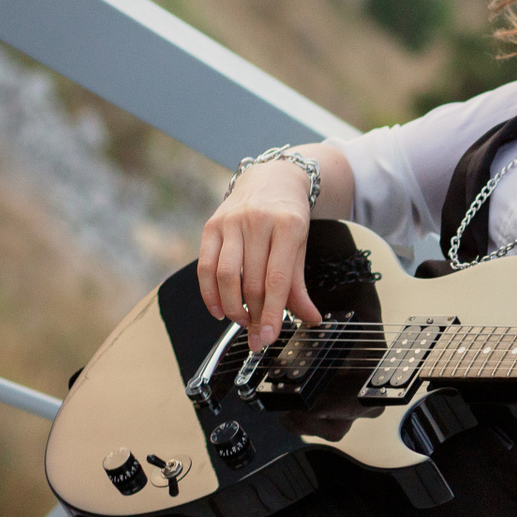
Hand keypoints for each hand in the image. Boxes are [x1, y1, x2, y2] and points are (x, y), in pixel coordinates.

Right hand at [198, 158, 321, 349]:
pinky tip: (218, 310)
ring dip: (232, 306)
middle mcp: (257, 221)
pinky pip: (204, 265)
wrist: (270, 179)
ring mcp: (231, 221)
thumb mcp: (300, 247)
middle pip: (250, 280)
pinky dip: (209, 293)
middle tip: (256, 337)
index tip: (268, 337)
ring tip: (242, 321)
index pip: (276, 279)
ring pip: (225, 275)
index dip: (271, 312)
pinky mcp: (212, 225)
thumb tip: (311, 319)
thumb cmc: (288, 217)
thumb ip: (300, 285)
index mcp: (287, 225)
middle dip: (253, 315)